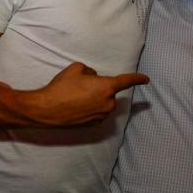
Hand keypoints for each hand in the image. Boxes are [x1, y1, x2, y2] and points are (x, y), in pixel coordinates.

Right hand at [29, 62, 148, 126]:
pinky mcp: (93, 124)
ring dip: (94, 99)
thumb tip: (94, 79)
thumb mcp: (77, 68)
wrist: (46, 109)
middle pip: (109, 92)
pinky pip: (96, 112)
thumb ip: (91, 72)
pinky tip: (75, 107)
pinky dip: (90, 108)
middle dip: (99, 88)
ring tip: (75, 97)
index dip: (137, 79)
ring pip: (102, 102)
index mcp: (107, 87)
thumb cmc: (62, 87)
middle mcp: (107, 103)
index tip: (146, 79)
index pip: (127, 81)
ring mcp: (101, 116)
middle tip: (81, 87)